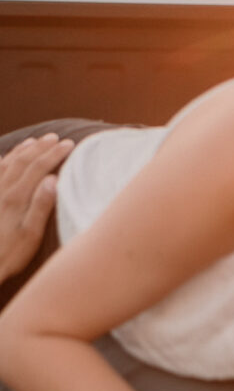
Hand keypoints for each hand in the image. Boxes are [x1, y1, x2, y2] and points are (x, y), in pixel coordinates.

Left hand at [0, 133, 73, 283]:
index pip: (39, 168)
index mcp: (17, 198)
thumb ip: (41, 206)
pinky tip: (8, 158)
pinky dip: (5, 160)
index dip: (54, 154)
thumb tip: (53, 180)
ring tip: (35, 141)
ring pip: (8, 162)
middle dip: (41, 147)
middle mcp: (3, 189)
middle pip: (23, 160)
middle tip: (55, 138)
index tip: (69, 144)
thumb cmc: (9, 253)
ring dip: (23, 150)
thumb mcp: (31, 235)